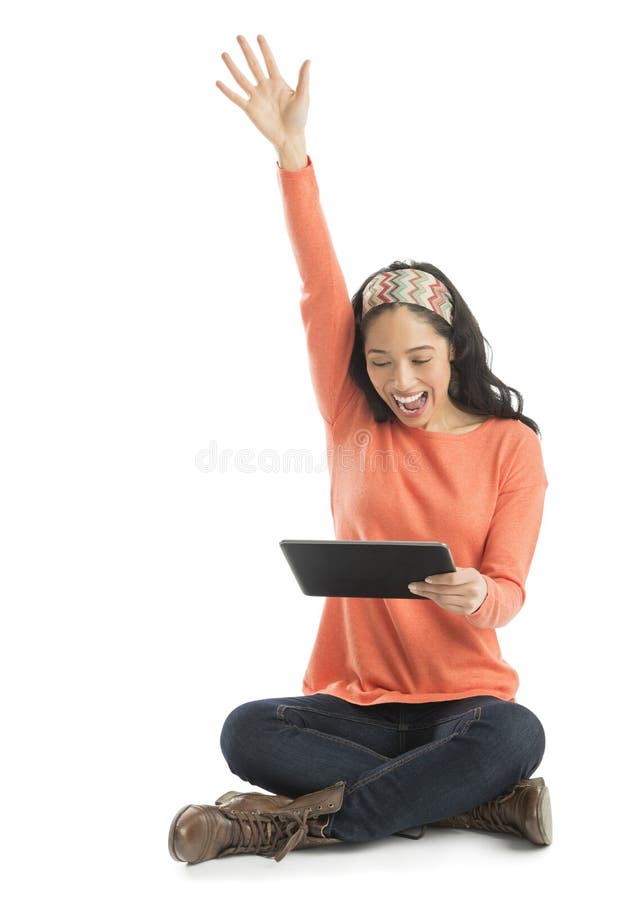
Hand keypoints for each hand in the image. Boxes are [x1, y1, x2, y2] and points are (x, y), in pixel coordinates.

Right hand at [216, 34, 309, 149]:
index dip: (264, 49)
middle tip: (239, 37)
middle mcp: (265, 87)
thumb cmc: (299, 119)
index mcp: (278, 82)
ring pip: (241, 78)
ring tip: (224, 54)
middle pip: (253, 65)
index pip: (269, 61)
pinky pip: (236, 98)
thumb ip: (303, 79)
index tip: (259, 36)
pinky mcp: (250, 109)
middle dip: (246, 51)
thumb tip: (308, 60)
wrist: (289, 137)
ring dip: (232, 67)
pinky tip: (218, 82)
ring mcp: (256, 97)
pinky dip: (227, 91)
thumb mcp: (303, 97)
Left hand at [408, 567, 487, 615]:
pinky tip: (425, 594)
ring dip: (427, 594)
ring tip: (415, 589)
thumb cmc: (469, 579)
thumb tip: (428, 570)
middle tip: (412, 585)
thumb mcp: (465, 571)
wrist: (485, 595)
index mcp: (472, 577)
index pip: (451, 579)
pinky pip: (445, 605)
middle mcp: (472, 591)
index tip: (425, 578)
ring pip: (443, 599)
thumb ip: (451, 571)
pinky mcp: (465, 611)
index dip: (437, 579)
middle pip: (444, 590)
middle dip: (426, 588)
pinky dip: (434, 599)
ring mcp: (469, 603)